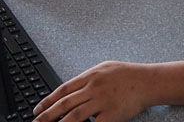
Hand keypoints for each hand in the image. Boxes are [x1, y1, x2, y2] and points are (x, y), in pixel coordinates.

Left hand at [32, 61, 149, 121]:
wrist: (147, 81)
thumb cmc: (126, 75)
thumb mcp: (104, 68)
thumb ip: (86, 79)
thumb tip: (68, 91)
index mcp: (90, 76)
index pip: (63, 90)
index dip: (47, 101)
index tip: (37, 110)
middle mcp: (94, 88)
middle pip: (65, 104)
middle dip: (47, 115)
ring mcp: (102, 101)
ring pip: (75, 116)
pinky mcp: (111, 114)